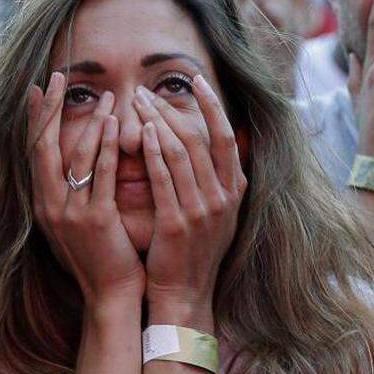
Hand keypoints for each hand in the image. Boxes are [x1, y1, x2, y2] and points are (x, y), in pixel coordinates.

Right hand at [29, 72, 145, 307]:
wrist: (110, 296)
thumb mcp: (75, 221)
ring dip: (91, 122)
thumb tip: (75, 158)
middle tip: (56, 78)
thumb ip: (72, 191)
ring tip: (106, 97)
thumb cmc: (100, 258)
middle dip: (49, 109)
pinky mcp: (96, 220)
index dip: (34, 118)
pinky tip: (117, 125)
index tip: (37, 88)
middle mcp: (50, 206)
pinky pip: (102, 175)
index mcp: (43, 204)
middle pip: (44, 147)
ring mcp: (70, 214)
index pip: (34, 151)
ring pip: (77, 156)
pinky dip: (109, 147)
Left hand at [133, 75, 245, 326]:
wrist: (185, 294)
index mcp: (234, 190)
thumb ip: (223, 177)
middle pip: (200, 137)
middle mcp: (223, 197)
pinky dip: (155, 152)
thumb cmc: (194, 250)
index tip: (195, 79)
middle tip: (148, 89)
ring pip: (182, 152)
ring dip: (159, 122)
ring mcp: (203, 211)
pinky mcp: (178, 224)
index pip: (225, 135)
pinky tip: (143, 132)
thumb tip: (235, 137)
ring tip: (138, 103)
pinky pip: (166, 179)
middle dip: (173, 108)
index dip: (212, 104)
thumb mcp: (220, 212)